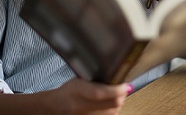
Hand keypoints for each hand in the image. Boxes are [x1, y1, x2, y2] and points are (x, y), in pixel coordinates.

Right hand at [0, 78, 131, 114]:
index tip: (126, 85)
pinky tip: (112, 107)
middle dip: (122, 97)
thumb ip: (96, 81)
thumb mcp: (79, 81)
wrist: (54, 108)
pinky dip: (112, 113)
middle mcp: (81, 107)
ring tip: (119, 97)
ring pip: (112, 114)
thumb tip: (116, 79)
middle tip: (125, 90)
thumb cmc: (68, 91)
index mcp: (78, 91)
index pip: (102, 93)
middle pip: (111, 105)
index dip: (118, 89)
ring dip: (118, 105)